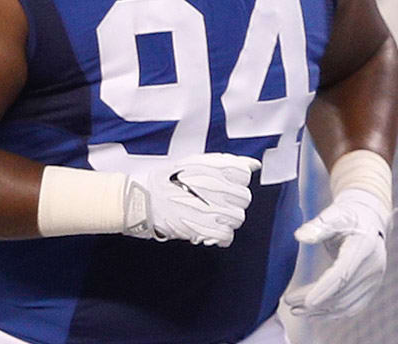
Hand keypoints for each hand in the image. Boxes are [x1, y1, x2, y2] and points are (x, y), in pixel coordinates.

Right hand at [124, 152, 259, 247]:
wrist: (143, 199)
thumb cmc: (169, 179)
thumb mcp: (197, 161)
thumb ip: (229, 162)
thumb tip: (254, 165)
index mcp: (214, 167)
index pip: (244, 175)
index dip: (236, 181)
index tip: (225, 185)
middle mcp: (214, 187)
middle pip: (244, 198)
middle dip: (233, 202)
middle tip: (215, 202)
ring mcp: (210, 209)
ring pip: (238, 218)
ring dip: (227, 219)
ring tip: (211, 216)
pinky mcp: (202, 229)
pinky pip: (227, 235)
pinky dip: (221, 235)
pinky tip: (210, 229)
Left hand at [284, 188, 391, 317]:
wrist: (369, 220)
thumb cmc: (348, 216)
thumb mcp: (334, 214)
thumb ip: (318, 225)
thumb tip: (300, 235)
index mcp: (364, 246)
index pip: (343, 274)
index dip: (324, 290)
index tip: (305, 301)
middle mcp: (374, 265)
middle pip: (342, 292)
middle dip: (314, 302)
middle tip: (289, 301)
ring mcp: (374, 279)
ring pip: (346, 304)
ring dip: (321, 310)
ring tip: (296, 309)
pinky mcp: (371, 287)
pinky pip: (352, 307)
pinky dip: (332, 312)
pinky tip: (314, 312)